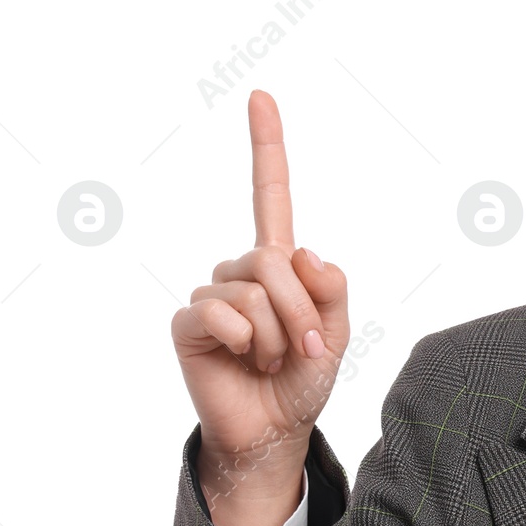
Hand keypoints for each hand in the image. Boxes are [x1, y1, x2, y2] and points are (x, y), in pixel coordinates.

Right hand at [171, 89, 349, 525]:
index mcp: (279, 265)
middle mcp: (241, 271)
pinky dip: (247, 341)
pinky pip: (223, 314)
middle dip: (304, 311)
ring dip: (280, 334)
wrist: (274, 429)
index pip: (270, 196)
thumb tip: (304, 254)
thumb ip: (332, 292)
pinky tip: (244, 360)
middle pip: (275, 260)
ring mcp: (212, 294)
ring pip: (255, 292)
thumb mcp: (336, 336)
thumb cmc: (302, 381)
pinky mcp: (189, 322)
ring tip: (273, 360)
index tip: (261, 96)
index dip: (267, 147)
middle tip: (306, 350)